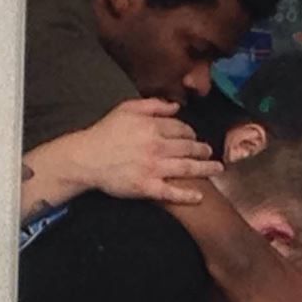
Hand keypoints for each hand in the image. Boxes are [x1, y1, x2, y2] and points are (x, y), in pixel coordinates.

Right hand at [72, 99, 221, 203]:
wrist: (85, 158)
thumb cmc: (105, 132)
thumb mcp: (126, 109)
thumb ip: (153, 105)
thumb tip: (176, 106)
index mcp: (153, 127)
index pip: (181, 129)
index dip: (191, 133)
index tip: (194, 136)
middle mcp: (157, 147)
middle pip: (189, 148)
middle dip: (203, 150)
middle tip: (210, 152)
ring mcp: (153, 168)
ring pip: (187, 168)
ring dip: (205, 169)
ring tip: (217, 169)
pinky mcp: (147, 187)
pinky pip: (171, 192)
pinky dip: (187, 195)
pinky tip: (199, 196)